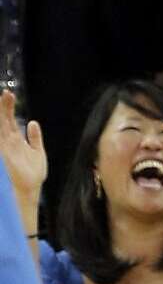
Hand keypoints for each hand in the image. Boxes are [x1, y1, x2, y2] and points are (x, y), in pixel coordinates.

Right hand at [0, 90, 46, 218]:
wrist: (29, 190)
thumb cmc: (32, 174)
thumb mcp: (37, 152)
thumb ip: (34, 137)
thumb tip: (33, 122)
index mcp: (15, 140)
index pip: (10, 120)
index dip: (9, 107)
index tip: (8, 94)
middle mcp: (7, 141)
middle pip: (4, 120)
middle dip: (4, 107)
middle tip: (6, 93)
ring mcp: (4, 147)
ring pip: (1, 126)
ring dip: (2, 113)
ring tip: (4, 98)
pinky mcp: (3, 153)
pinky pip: (1, 137)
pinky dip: (1, 128)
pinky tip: (1, 120)